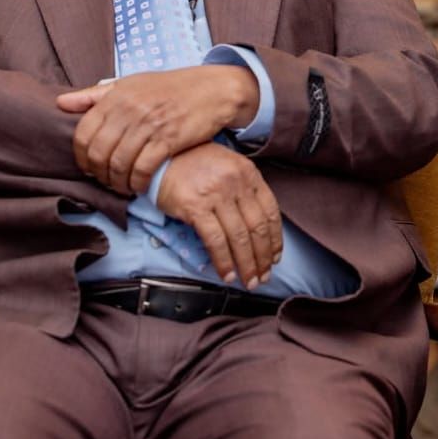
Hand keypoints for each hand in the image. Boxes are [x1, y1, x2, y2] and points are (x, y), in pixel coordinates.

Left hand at [56, 65, 259, 194]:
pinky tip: (140, 185)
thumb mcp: (130, 84)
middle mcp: (129, 109)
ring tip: (122, 187)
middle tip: (106, 181)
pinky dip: (138, 183)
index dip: (81, 157)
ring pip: (119, 164)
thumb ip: (94, 95)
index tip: (89, 168)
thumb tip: (60, 103)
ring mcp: (149, 123)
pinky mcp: (169, 138)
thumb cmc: (169, 87)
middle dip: (98, 174)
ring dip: (118, 183)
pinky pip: (143, 168)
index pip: (83, 133)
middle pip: (98, 153)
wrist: (212, 89)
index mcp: (115, 96)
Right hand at [157, 142, 282, 288]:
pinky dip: (224, 262)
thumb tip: (256, 227)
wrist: (162, 157)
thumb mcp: (228, 167)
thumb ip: (245, 190)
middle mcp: (236, 183)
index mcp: (248, 173)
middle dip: (263, 258)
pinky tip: (227, 274)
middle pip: (257, 228)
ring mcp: (216, 195)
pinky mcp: (196, 207)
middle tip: (264, 277)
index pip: (270, 212)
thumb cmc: (195, 163)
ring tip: (249, 281)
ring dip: (247, 265)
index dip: (275, 240)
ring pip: (239, 238)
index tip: (275, 258)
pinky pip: (215, 241)